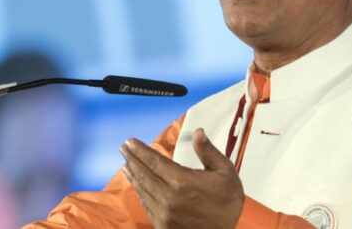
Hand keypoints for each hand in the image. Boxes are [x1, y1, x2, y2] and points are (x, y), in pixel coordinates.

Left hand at [119, 128, 243, 228]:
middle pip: (144, 174)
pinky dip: (140, 193)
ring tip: (126, 164)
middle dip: (132, 159)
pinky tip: (138, 186)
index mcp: (182, 181)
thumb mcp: (225, 172)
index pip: (154, 161)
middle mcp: (169, 197)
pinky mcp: (163, 225)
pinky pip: (146, 205)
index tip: (130, 142)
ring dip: (133, 175)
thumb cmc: (228, 204)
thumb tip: (198, 132)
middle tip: (123, 148)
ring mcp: (164, 213)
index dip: (140, 150)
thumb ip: (208, 151)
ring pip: (143, 190)